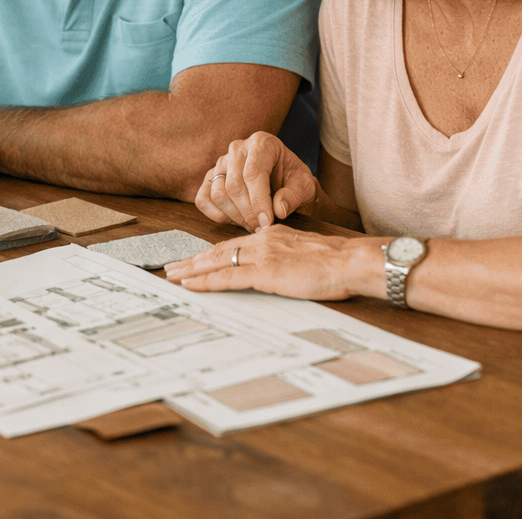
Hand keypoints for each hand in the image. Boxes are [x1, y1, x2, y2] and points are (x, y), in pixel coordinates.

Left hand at [163, 226, 372, 300]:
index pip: (233, 244)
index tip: (196, 260)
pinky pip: (227, 277)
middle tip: (172, 267)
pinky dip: (206, 281)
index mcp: (271, 236)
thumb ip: (286, 255)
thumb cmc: (336, 261)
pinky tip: (192, 285)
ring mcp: (261, 256)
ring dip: (192, 270)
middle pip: (218, 250)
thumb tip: (278, 266)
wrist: (349, 261)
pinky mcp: (264, 273)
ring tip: (173, 275)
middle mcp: (261, 241)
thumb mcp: (304, 252)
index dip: (211, 253)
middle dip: (193, 260)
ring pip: (217, 261)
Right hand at [195, 131, 316, 231]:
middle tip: (261, 227)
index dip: (259, 201)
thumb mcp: (305, 186)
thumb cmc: (294, 181)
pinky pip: (203, 199)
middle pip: (234, 185)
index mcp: (262, 143)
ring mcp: (221, 162)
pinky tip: (235, 220)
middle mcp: (238, 148)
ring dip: (235, 216)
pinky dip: (217, 215)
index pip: (253, 173)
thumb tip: (278, 209)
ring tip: (252, 224)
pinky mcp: (210, 178)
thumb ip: (293, 196)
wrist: (284, 182)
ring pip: (218, 193)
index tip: (267, 222)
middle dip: (248, 212)